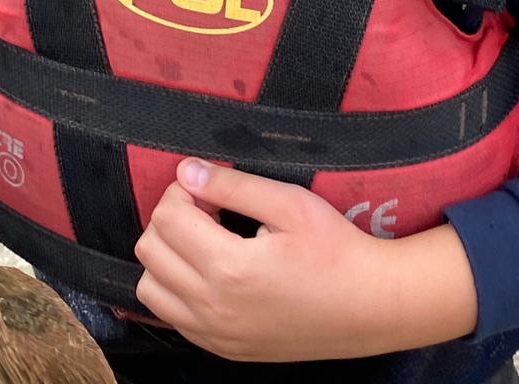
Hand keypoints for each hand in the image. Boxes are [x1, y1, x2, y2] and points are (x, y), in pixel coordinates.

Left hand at [134, 159, 477, 361]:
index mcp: (230, 268)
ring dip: (167, 256)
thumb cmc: (336, 250)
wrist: (369, 306)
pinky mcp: (221, 348)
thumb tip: (187, 170)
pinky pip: (171, 315)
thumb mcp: (291, 204)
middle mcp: (212, 307)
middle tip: (208, 208)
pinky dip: (176, 288)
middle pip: (150, 250)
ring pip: (149, 288)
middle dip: (170, 219)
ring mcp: (214, 334)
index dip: (182, 190)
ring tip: (206, 240)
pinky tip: (211, 271)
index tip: (209, 185)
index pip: (167, 218)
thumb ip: (234, 186)